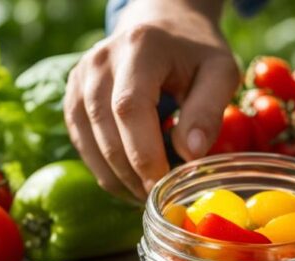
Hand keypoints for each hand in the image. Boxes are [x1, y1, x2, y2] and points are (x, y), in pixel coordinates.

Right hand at [64, 0, 238, 198]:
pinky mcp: (73, 94)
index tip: (165, 184)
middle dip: (132, 171)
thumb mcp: (220, 72)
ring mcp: (81, 76)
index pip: (130, 107)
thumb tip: (191, 155)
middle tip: (160, 199)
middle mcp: (101, 60)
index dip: (144, 152)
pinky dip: (105, 169)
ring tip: (148, 195)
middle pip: (106, 127)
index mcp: (140, 48)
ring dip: (117, 176)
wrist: (163, 26)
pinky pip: (83, 141)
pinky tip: (131, 182)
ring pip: (88, 140)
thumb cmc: (197, 53)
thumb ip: (208, 110)